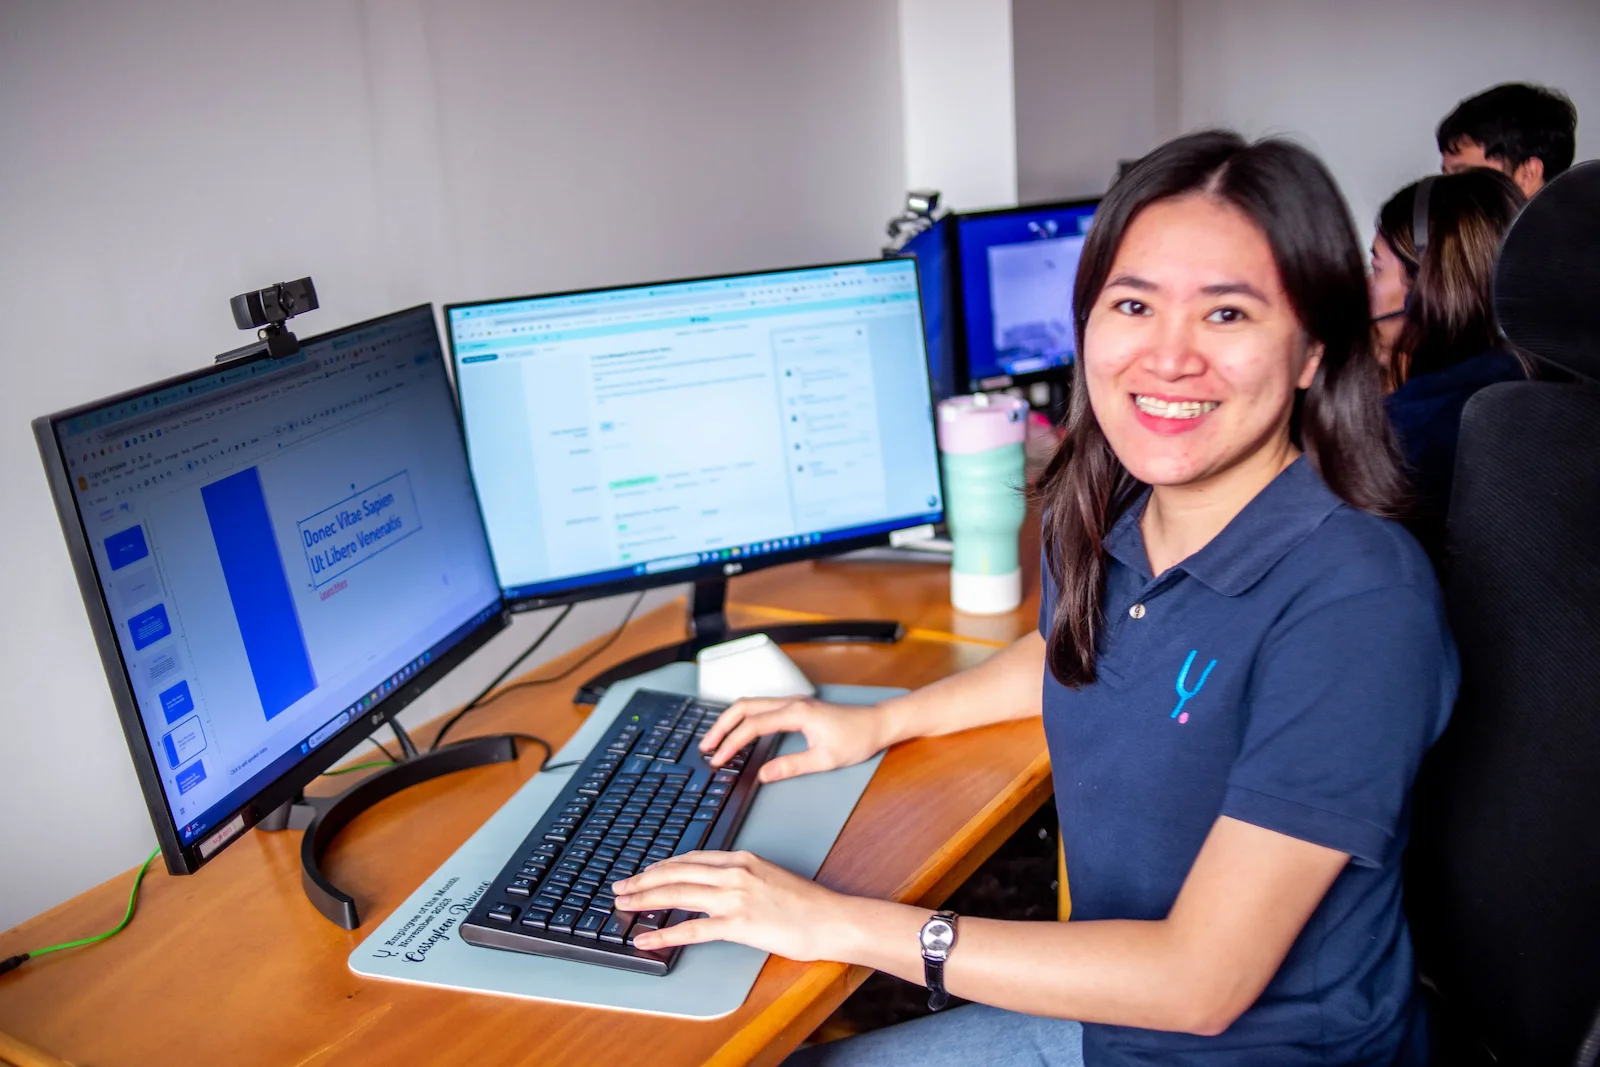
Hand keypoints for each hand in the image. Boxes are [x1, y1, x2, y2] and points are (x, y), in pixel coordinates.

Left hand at [612, 850, 854, 959]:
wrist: (831, 919)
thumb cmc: (807, 903)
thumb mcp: (771, 876)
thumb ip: (743, 877)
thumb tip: (719, 887)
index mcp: (742, 859)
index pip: (691, 858)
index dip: (663, 866)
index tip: (646, 873)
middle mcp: (734, 873)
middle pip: (677, 872)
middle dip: (643, 880)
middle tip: (621, 887)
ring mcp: (735, 898)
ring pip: (677, 894)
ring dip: (644, 899)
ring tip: (623, 906)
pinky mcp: (738, 925)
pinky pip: (692, 929)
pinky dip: (663, 933)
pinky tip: (646, 939)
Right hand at [700, 696, 889, 782]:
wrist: (878, 723)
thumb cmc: (857, 739)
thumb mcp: (825, 759)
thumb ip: (792, 766)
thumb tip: (764, 775)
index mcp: (796, 713)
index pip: (752, 725)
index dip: (731, 743)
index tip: (718, 759)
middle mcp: (791, 703)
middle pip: (744, 707)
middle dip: (721, 726)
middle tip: (706, 747)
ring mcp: (793, 702)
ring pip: (751, 704)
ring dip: (730, 720)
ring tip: (716, 740)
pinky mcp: (796, 707)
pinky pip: (762, 707)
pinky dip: (744, 718)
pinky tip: (739, 732)